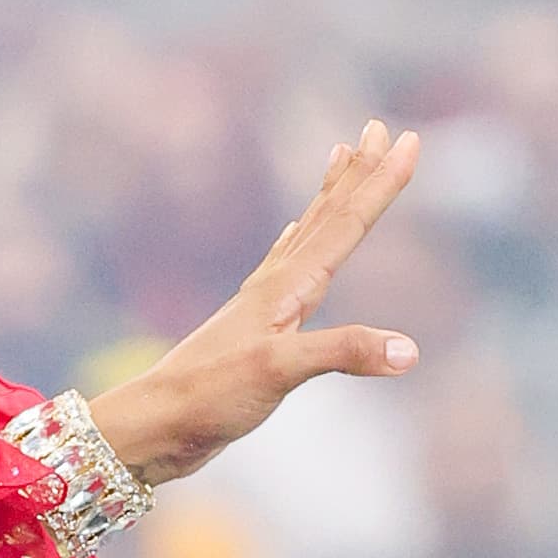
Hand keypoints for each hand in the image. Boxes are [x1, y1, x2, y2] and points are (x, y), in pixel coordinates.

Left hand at [87, 119, 421, 486]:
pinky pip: (282, 269)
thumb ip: (342, 353)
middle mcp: (273, 288)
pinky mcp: (251, 332)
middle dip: (356, 174)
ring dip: (328, 199)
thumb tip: (409, 351)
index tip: (406, 138)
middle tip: (379, 128)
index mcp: (284, 289)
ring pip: (305, 237)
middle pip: (324, 218)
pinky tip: (292, 238)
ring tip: (341, 159)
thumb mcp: (277, 373)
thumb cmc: (205, 398)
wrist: (148, 428)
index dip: (378, 183)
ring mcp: (260, 308)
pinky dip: (296, 244)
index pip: (344, 225)